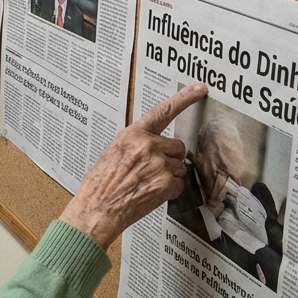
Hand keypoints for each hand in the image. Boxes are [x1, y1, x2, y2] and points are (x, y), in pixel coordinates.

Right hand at [59, 83, 207, 248]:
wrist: (97, 208)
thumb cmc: (101, 184)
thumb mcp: (112, 153)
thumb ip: (134, 144)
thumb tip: (149, 145)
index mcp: (132, 135)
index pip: (162, 111)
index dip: (184, 98)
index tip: (199, 89)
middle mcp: (148, 146)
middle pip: (177, 146)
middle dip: (170, 158)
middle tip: (151, 170)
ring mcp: (159, 164)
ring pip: (179, 167)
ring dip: (168, 176)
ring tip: (146, 184)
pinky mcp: (167, 183)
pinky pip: (179, 184)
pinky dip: (169, 191)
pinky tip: (151, 193)